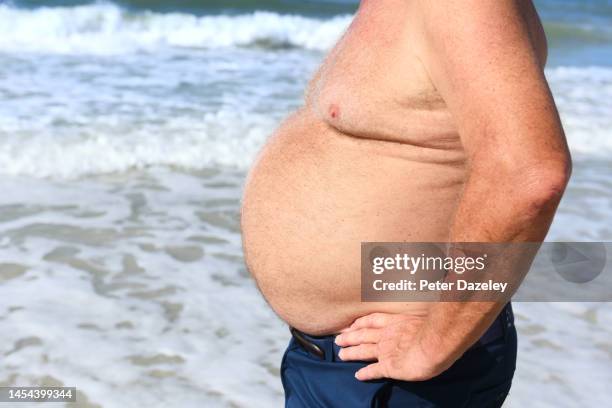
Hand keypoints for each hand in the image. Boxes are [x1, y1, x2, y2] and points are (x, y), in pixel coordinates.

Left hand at [335, 312, 449, 380]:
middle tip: (338, 339)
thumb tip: (423, 306)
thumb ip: (417, 314)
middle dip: (350, 337)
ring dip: (351, 353)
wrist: (434, 343)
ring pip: (363, 351)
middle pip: (363, 335)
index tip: (352, 324)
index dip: (361, 323)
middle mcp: (387, 335)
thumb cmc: (434, 327)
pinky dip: (365, 373)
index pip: (372, 320)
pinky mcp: (388, 366)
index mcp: (395, 322)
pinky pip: (374, 370)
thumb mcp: (423, 314)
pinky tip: (358, 376)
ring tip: (341, 355)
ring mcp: (386, 350)